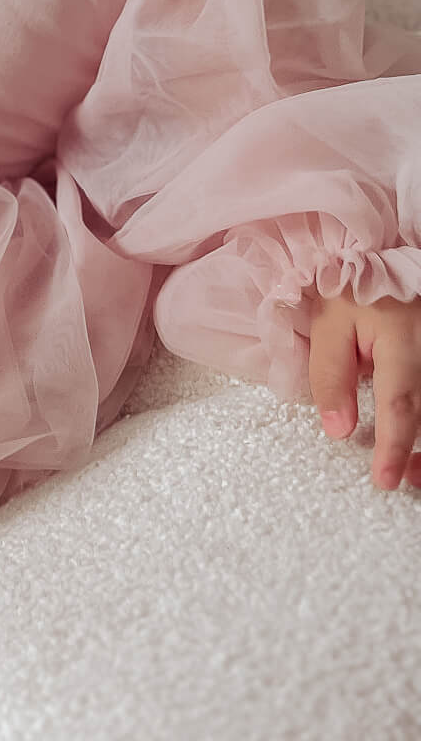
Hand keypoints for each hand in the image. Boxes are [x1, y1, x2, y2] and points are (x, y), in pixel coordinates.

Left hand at [307, 289, 420, 490]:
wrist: (381, 261)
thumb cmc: (353, 289)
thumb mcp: (329, 324)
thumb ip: (331, 375)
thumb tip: (338, 428)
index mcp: (401, 342)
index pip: (400, 404)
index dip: (394, 446)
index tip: (385, 479)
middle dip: (420, 455)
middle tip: (398, 478)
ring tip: (411, 469)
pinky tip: (418, 441)